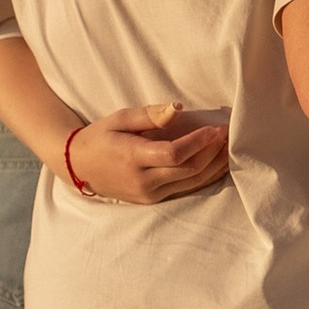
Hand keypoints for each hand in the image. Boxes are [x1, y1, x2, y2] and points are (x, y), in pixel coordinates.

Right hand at [66, 104, 232, 204]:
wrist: (79, 167)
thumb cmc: (101, 137)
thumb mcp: (119, 118)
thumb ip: (149, 114)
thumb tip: (178, 108)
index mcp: (132, 158)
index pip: (174, 154)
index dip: (198, 143)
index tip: (216, 129)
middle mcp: (142, 181)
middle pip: (188, 170)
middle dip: (213, 152)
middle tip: (230, 134)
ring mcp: (148, 194)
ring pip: (191, 183)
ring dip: (215, 166)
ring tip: (230, 148)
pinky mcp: (153, 200)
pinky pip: (186, 190)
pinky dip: (205, 177)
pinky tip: (218, 165)